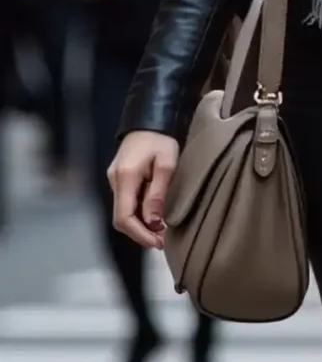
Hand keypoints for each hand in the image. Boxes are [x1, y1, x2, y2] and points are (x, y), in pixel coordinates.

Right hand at [108, 132, 180, 248]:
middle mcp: (114, 180)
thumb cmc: (161, 139)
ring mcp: (114, 179)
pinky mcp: (118, 178)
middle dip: (140, 233)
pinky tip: (152, 216)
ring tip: (160, 231)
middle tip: (161, 241)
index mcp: (125, 176)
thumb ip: (157, 194)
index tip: (157, 243)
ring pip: (122, 211)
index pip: (124, 217)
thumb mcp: (166, 165)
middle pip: (120, 218)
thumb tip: (154, 223)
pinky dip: (137, 214)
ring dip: (139, 225)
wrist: (150, 119)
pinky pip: (125, 202)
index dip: (139, 234)